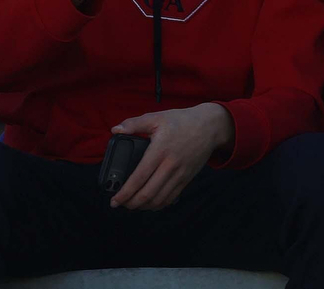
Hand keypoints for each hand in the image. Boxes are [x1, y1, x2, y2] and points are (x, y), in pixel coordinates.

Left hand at [109, 102, 233, 209]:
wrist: (209, 127)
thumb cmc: (182, 121)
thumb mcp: (157, 117)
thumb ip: (134, 123)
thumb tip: (115, 129)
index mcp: (160, 150)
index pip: (139, 177)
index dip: (125, 192)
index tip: (114, 199)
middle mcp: (170, 165)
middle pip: (148, 193)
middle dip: (131, 203)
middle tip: (119, 204)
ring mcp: (180, 174)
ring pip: (160, 199)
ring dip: (144, 206)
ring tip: (132, 205)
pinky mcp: (187, 179)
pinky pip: (171, 198)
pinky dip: (159, 205)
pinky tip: (150, 204)